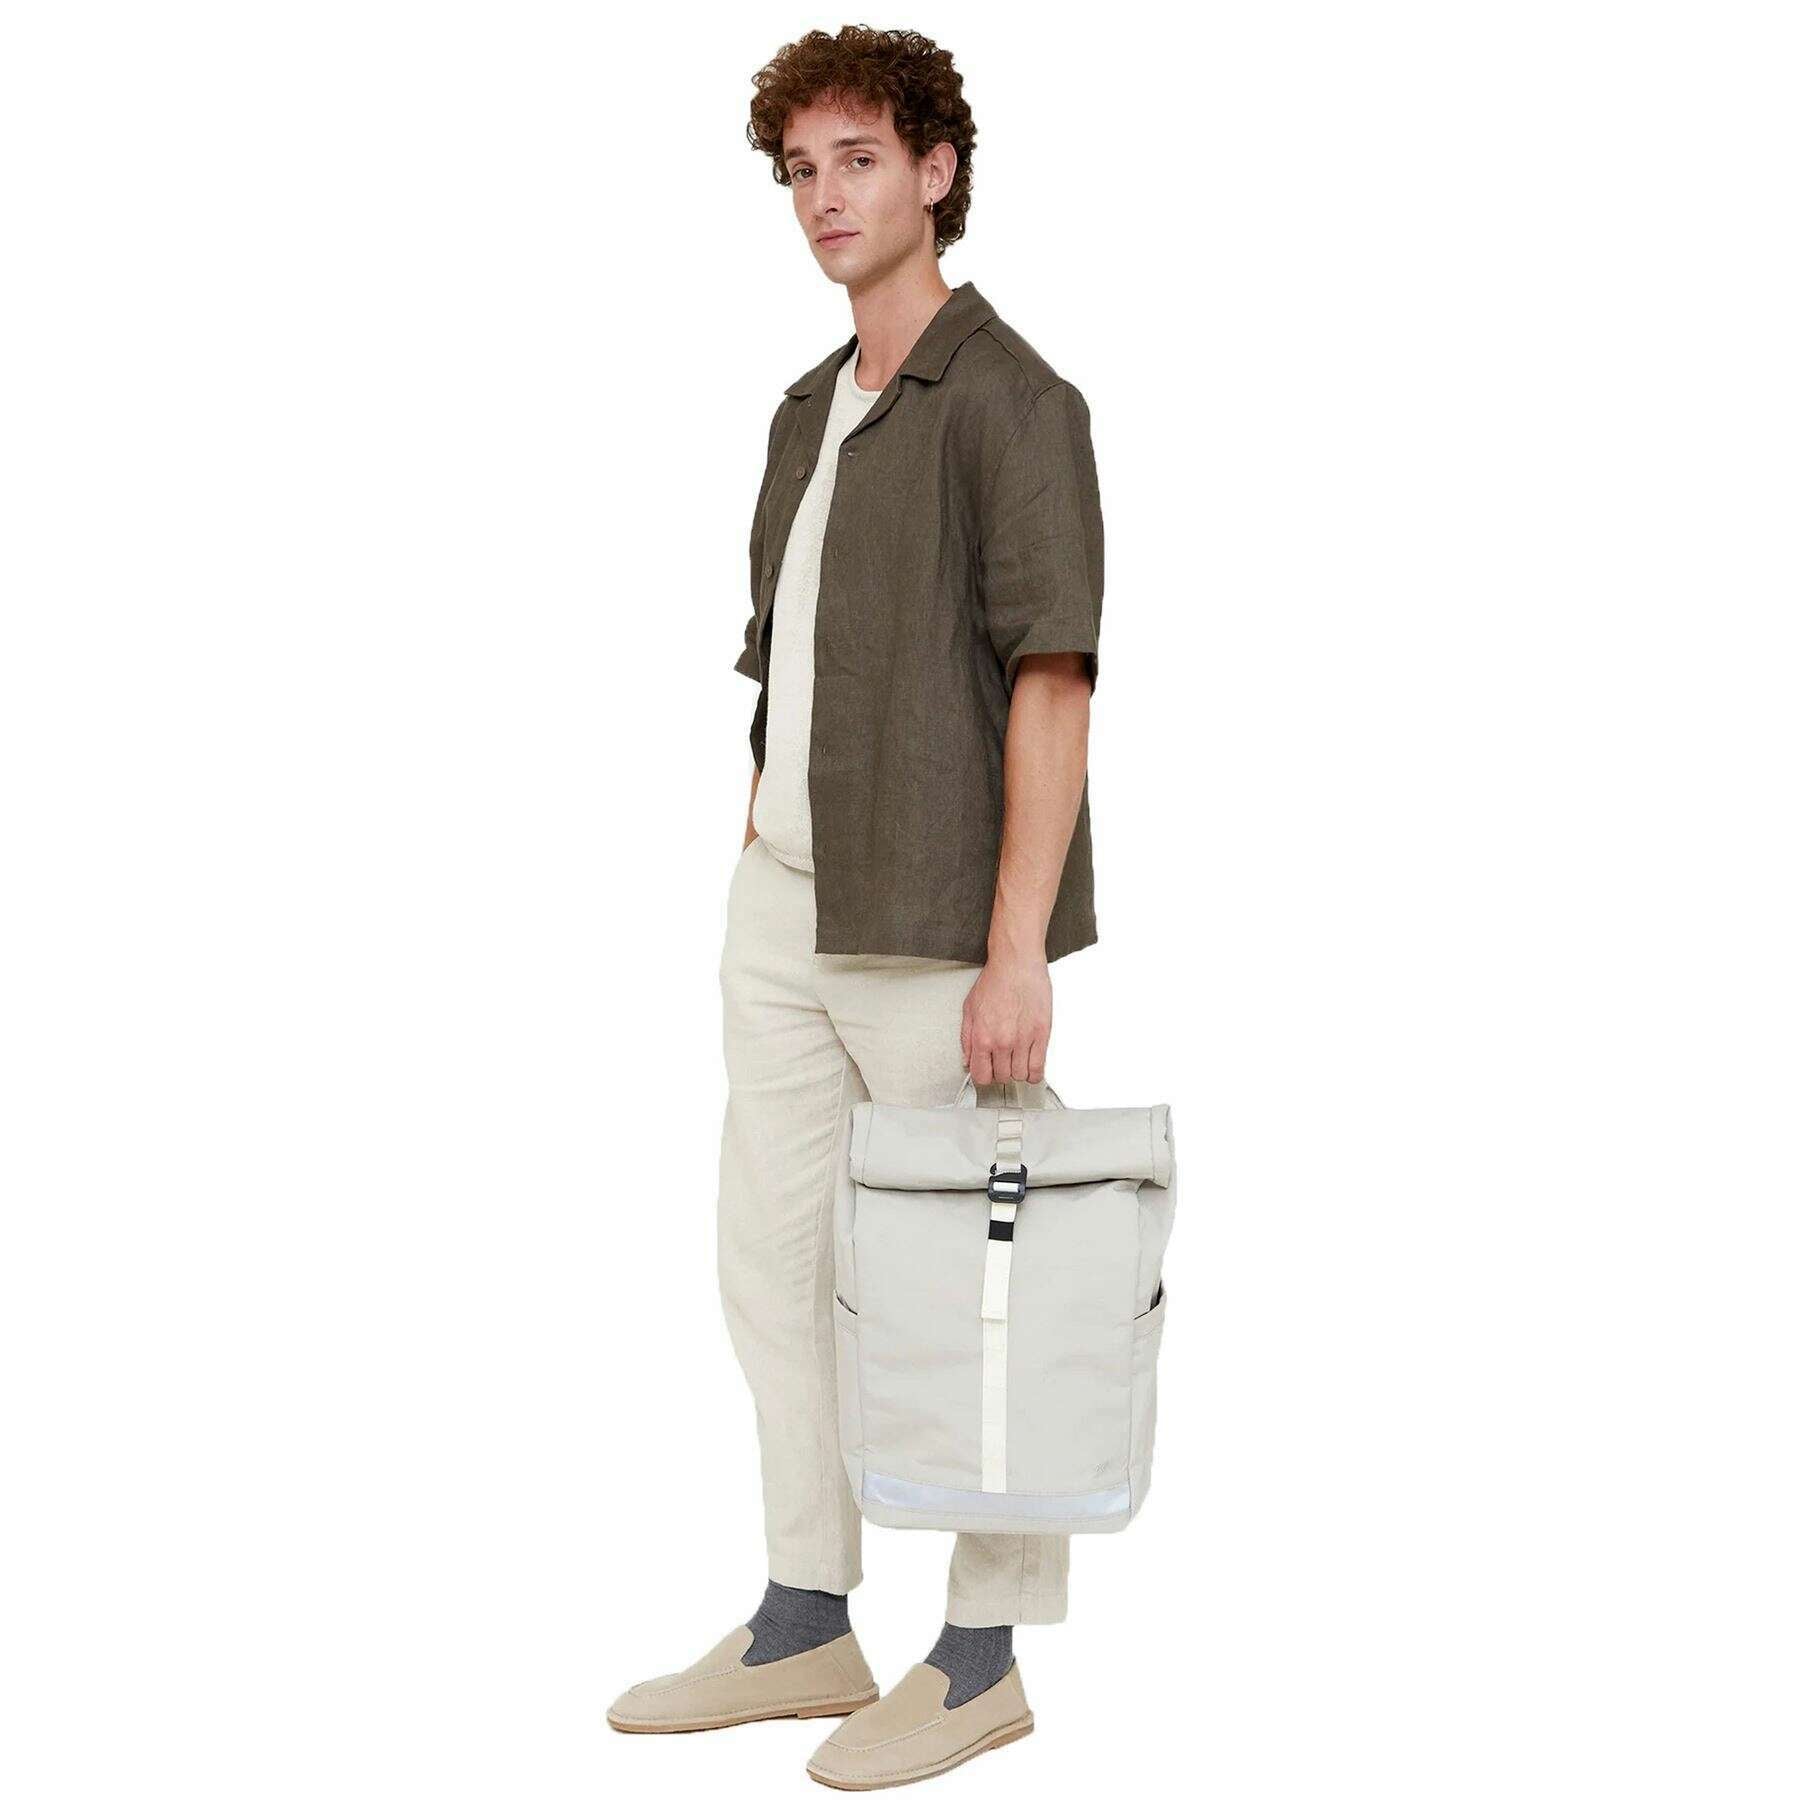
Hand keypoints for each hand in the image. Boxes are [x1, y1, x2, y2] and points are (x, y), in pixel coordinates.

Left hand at [961, 948, 1051, 1085]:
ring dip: (1017, 1071)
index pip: (982, 1075)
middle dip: (1001, 1072)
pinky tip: (1030, 1068)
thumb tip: (968, 1060)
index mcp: (983, 1037)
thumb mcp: (969, 1008)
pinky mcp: (1042, 1034)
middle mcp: (1003, 1042)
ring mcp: (1024, 1039)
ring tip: (1016, 1061)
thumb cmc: (995, 981)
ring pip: (1021, 1075)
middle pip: (1002, 1077)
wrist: (1017, 963)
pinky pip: (1038, 1067)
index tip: (987, 1072)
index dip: (983, 1076)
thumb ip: (967, 1038)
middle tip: (1002, 1062)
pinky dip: (1034, 1073)